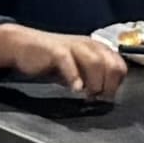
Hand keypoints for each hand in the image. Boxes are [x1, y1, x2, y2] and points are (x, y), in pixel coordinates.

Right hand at [0, 20, 127, 96]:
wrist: (24, 46)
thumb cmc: (53, 60)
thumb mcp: (77, 70)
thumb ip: (92, 78)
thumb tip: (106, 96)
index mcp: (97, 48)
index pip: (119, 66)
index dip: (116, 85)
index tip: (105, 97)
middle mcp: (89, 45)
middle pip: (112, 65)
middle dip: (108, 86)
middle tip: (96, 98)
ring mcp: (73, 45)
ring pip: (95, 62)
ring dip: (95, 83)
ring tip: (87, 95)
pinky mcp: (56, 50)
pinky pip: (69, 61)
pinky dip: (75, 76)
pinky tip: (75, 89)